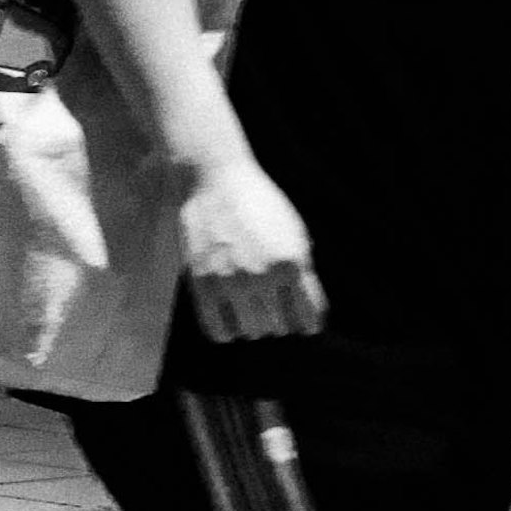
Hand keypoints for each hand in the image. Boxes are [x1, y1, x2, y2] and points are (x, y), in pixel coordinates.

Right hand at [173, 145, 324, 341]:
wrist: (217, 179)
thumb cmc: (261, 207)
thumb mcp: (295, 235)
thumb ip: (304, 274)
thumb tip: (308, 314)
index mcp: (291, 263)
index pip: (308, 319)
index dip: (307, 321)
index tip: (302, 318)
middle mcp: (262, 276)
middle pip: (279, 328)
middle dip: (278, 319)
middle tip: (271, 306)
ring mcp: (230, 280)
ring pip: (251, 331)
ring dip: (253, 324)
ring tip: (250, 308)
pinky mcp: (202, 281)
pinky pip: (218, 329)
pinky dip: (226, 331)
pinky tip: (229, 320)